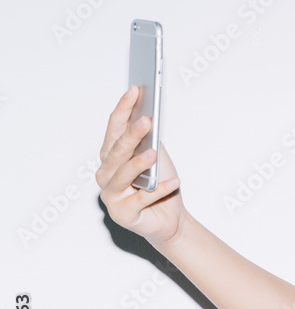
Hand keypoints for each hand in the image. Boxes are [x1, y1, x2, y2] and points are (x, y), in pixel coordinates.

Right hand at [97, 86, 184, 247]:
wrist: (170, 218)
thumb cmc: (159, 184)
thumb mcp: (156, 156)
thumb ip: (149, 138)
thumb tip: (148, 113)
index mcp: (111, 156)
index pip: (114, 128)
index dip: (124, 108)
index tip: (135, 90)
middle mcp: (106, 174)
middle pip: (117, 151)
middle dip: (131, 134)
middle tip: (146, 120)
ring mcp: (111, 195)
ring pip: (123, 175)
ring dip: (139, 162)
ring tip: (154, 153)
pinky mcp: (122, 214)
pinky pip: (141, 200)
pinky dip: (158, 190)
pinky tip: (174, 182)